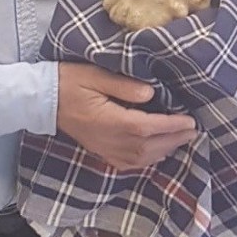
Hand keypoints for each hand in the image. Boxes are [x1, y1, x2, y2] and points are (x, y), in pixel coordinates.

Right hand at [57, 62, 197, 169]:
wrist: (42, 100)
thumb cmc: (68, 81)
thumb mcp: (95, 74)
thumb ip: (123, 85)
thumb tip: (150, 93)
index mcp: (107, 120)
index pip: (146, 128)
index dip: (170, 126)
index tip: (189, 120)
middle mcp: (108, 140)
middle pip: (147, 147)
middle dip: (174, 139)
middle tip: (194, 129)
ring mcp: (104, 149)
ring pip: (141, 159)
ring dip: (164, 150)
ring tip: (182, 138)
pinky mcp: (101, 152)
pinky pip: (129, 163)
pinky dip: (148, 159)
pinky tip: (158, 151)